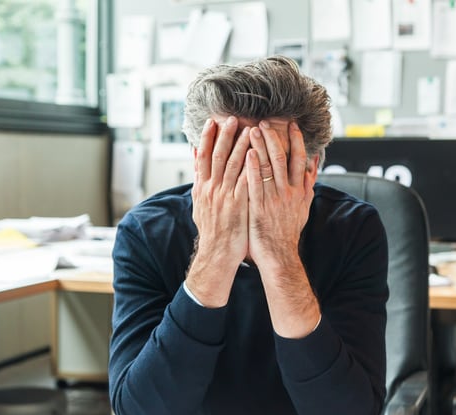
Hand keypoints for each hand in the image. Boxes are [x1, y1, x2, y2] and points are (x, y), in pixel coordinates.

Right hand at [187, 116, 249, 306]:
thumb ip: (199, 181)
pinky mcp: (238, 205)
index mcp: (202, 188)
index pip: (203, 157)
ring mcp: (224, 196)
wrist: (217, 254)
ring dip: (241, 145)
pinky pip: (246, 180)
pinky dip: (251, 166)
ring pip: (233, 165)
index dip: (208, 138)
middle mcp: (211, 189)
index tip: (213, 122)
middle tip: (232, 118)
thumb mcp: (200, 204)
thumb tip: (196, 160)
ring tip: (249, 130)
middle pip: (218, 156)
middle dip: (225, 136)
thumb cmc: (212, 230)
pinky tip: (259, 155)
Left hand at [245, 120, 314, 270]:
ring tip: (253, 130)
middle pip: (283, 159)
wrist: (280, 255)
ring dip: (261, 147)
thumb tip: (314, 165)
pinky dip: (252, 167)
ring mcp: (274, 200)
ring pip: (268, 168)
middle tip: (266, 121)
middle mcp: (289, 192)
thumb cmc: (288, 231)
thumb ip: (308, 184)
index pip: (299, 160)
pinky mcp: (259, 207)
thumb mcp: (304, 206)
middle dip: (275, 138)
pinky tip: (247, 153)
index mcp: (299, 191)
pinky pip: (256, 184)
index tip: (291, 125)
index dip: (296, 141)